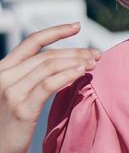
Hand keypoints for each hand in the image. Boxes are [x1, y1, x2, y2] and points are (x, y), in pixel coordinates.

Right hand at [0, 24, 100, 152]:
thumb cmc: (9, 126)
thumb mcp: (15, 94)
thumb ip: (31, 76)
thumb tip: (66, 62)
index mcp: (1, 69)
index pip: (31, 42)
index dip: (55, 31)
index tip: (77, 26)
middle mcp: (3, 76)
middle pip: (46, 55)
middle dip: (74, 51)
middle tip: (96, 53)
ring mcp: (10, 92)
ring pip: (50, 66)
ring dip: (76, 62)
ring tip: (93, 63)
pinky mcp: (21, 108)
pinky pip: (49, 84)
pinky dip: (68, 75)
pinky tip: (81, 73)